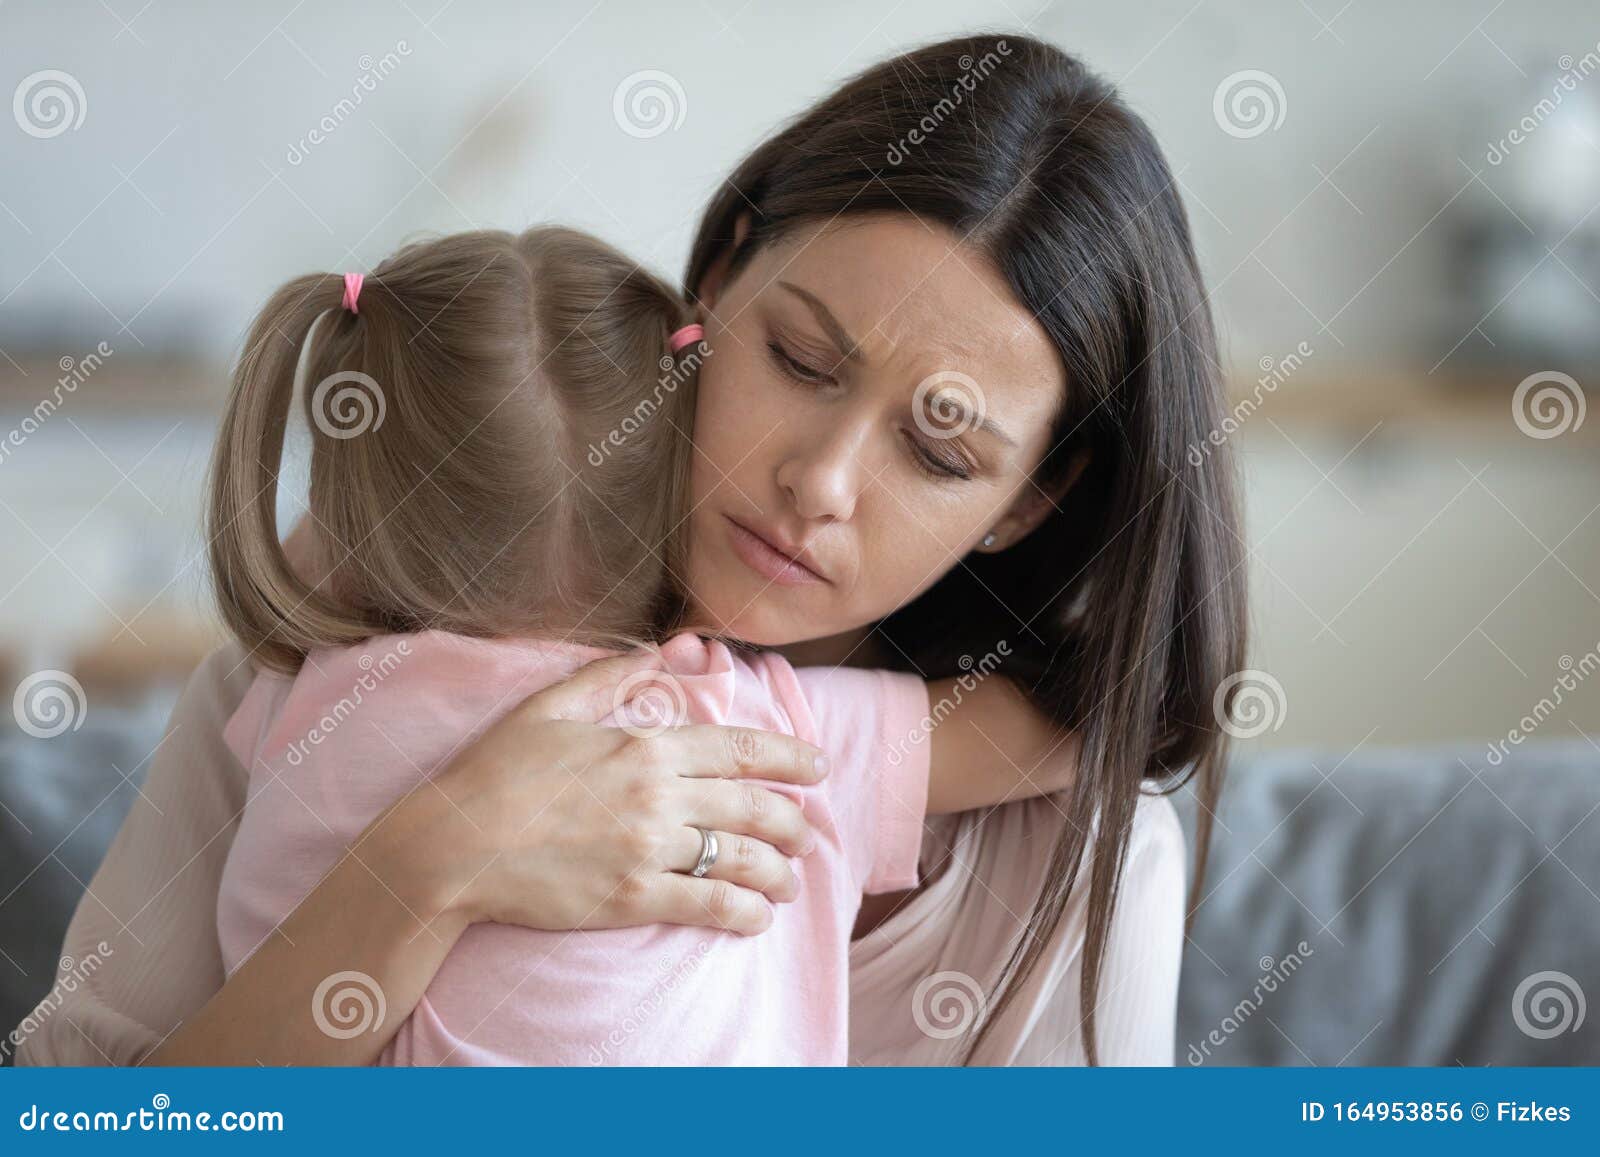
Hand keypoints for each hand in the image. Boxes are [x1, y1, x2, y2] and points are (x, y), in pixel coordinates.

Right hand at [410, 648, 828, 936]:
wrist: (452, 844)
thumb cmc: (497, 770)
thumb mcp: (553, 703)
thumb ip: (618, 673)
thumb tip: (672, 647)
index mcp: (645, 744)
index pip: (742, 749)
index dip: (791, 757)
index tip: (818, 766)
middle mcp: (657, 795)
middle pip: (754, 807)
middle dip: (794, 822)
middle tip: (808, 833)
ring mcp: (646, 849)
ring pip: (740, 859)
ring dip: (778, 873)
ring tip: (789, 883)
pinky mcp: (630, 898)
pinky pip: (707, 905)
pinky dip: (743, 912)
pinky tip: (756, 917)